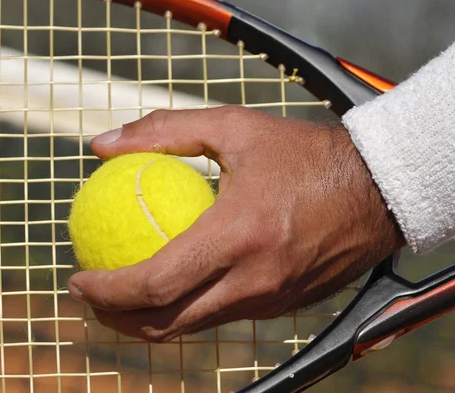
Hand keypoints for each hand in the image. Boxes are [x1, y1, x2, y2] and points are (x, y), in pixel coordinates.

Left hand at [67, 106, 404, 341]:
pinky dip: (188, 309)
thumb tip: (103, 145)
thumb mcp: (233, 126)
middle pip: (166, 323)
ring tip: (124, 295)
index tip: (78, 279)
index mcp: (238, 236)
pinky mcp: (283, 306)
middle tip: (92, 297)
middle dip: (116, 320)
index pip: (155, 283)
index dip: (106, 291)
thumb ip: (164, 132)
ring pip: (193, 328)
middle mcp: (254, 280)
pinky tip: (177, 284)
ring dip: (149, 320)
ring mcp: (271, 301)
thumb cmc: (304, 153)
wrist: (377, 189)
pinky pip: (223, 316)